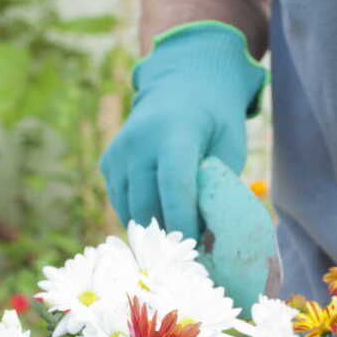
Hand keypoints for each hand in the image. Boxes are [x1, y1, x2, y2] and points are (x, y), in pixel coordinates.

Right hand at [99, 22, 265, 240]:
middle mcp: (139, 141)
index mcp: (175, 132)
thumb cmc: (215, 122)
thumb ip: (217, 186)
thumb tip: (207, 235)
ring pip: (130, 211)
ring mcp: (118, 151)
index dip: (183, 222)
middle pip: (148, 205)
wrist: (182, 85)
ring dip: (154, 229)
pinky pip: (121, 203)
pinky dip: (140, 216)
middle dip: (169, 234)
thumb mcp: (229, 146)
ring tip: (178, 233)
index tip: (196, 247)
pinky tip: (161, 213)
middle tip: (190, 250)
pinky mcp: (108, 162)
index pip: (174, 186)